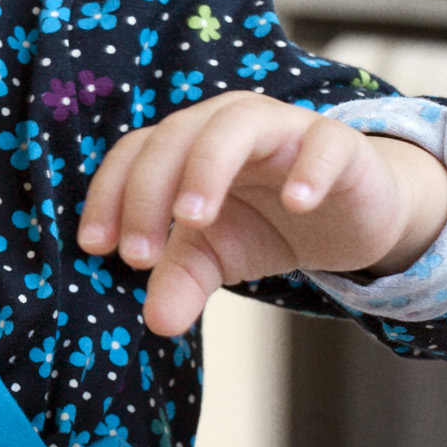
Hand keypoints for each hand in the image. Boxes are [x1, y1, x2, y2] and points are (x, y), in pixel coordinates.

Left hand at [77, 92, 446, 337]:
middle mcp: (228, 125)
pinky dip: (308, 169)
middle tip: (139, 254)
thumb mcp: (218, 255)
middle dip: (148, 192)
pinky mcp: (339, 144)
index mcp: (189, 144)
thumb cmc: (270, 221)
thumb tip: (157, 324)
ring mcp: (284, 128)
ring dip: (208, 167)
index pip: (136, 152)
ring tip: (193, 220)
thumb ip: (182, 279)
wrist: (350, 218)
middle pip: (176, 134)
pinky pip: (323, 143)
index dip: (110, 194)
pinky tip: (296, 204)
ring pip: (237, 123)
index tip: (96, 247)